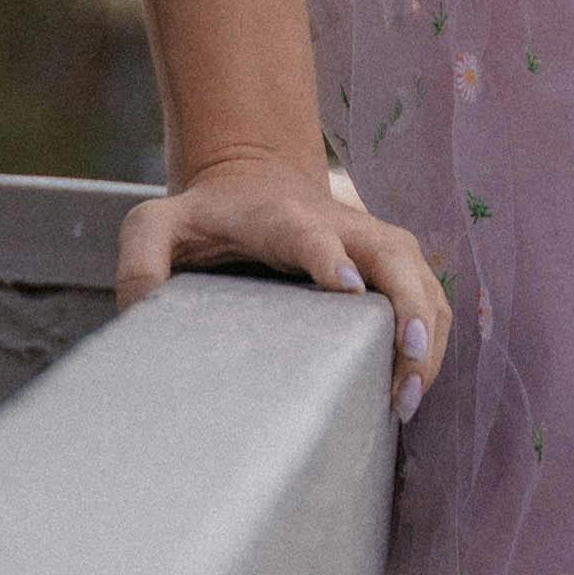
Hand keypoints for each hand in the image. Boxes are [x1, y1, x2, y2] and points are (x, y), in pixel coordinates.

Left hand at [115, 149, 449, 422]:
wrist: (253, 177)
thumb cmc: (206, 214)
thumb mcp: (156, 225)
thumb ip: (140, 261)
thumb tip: (143, 317)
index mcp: (281, 217)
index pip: (312, 234)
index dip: (331, 259)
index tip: (348, 290)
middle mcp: (341, 224)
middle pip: (394, 258)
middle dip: (408, 308)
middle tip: (407, 364)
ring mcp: (373, 242)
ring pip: (423, 281)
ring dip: (428, 336)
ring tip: (409, 397)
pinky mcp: (392, 264)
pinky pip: (428, 299)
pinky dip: (433, 339)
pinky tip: (414, 387)